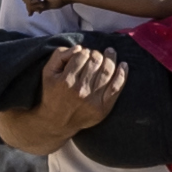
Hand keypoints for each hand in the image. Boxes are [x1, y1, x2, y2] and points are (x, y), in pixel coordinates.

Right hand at [1, 41, 125, 154]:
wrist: (57, 122)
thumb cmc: (52, 94)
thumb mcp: (48, 72)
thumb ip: (59, 55)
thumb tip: (79, 48)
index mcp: (65, 81)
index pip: (81, 56)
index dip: (84, 51)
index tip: (84, 54)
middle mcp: (80, 91)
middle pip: (95, 62)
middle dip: (96, 54)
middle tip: (95, 55)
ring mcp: (93, 100)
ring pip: (106, 72)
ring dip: (110, 59)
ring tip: (110, 52)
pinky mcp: (103, 108)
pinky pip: (116, 88)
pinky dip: (122, 74)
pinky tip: (124, 65)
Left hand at [26, 0, 85, 12]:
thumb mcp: (46, 4)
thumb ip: (38, 6)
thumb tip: (30, 11)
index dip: (31, 6)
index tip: (37, 12)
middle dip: (29, 7)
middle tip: (31, 14)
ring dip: (32, 5)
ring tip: (42, 5)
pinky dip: (31, 3)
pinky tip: (40, 2)